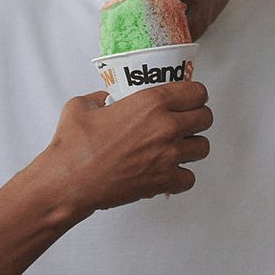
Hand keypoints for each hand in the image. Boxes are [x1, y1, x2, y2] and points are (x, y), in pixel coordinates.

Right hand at [42, 81, 212, 221]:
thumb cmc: (74, 146)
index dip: (195, 95)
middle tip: (186, 123)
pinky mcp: (164, 180)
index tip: (189, 100)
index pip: (197, 92)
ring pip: (203, 147)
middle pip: (206, 118)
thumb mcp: (83, 105)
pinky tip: (169, 172)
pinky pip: (190, 178)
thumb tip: (106, 100)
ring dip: (192, 147)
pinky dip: (182, 176)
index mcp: (151, 102)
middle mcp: (165, 126)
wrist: (68, 181)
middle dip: (198, 119)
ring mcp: (168, 155)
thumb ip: (100, 97)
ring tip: (178, 148)